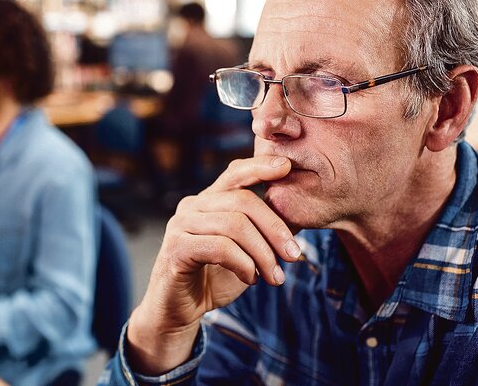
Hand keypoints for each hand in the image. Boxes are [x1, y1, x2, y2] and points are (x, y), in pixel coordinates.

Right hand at [127, 156, 301, 374]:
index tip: (287, 166)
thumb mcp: (248, 251)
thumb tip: (300, 213)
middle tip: (294, 256)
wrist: (180, 311)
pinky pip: (220, 247)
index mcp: (208, 200)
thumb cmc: (214, 278)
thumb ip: (267, 231)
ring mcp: (180, 225)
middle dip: (275, 228)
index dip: (260, 166)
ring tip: (275, 277)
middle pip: (242, 200)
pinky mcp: (176, 248)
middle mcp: (192, 206)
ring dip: (263, 253)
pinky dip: (244, 264)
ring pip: (234, 224)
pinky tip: (251, 279)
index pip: (235, 173)